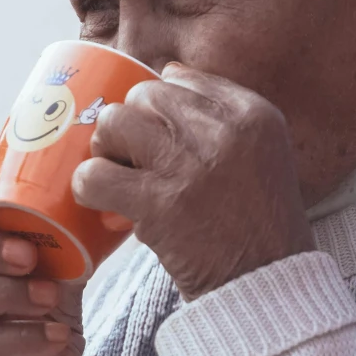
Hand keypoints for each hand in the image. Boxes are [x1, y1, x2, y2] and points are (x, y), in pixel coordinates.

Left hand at [71, 66, 313, 299]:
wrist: (266, 284)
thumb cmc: (258, 221)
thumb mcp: (265, 152)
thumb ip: (225, 110)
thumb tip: (168, 72)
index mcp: (253, 115)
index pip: (181, 79)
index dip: (157, 106)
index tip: (157, 138)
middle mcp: (224, 132)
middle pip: (143, 96)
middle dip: (129, 126)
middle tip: (134, 162)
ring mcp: (189, 166)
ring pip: (114, 123)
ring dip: (106, 150)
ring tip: (119, 178)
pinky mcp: (158, 204)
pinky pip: (96, 175)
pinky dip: (89, 188)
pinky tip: (103, 203)